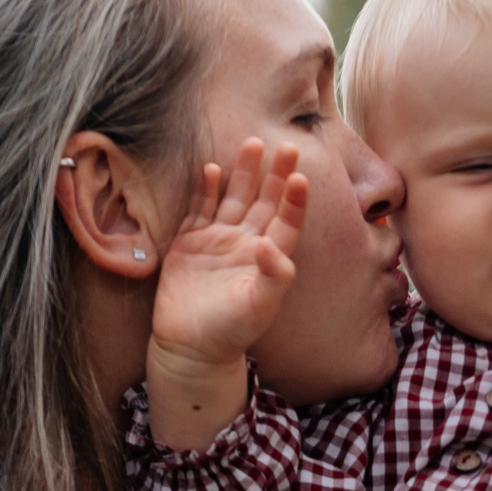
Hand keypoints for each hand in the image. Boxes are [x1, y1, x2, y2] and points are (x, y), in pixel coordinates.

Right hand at [149, 138, 309, 372]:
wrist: (190, 346)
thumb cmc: (231, 331)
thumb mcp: (259, 306)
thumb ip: (273, 276)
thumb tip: (272, 246)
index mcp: (269, 258)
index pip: (287, 222)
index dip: (294, 200)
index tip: (301, 177)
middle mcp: (247, 244)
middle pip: (264, 201)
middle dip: (275, 174)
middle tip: (287, 145)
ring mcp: (218, 241)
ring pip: (234, 198)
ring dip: (243, 173)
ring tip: (253, 144)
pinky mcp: (190, 243)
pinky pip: (200, 209)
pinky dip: (207, 190)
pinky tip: (213, 169)